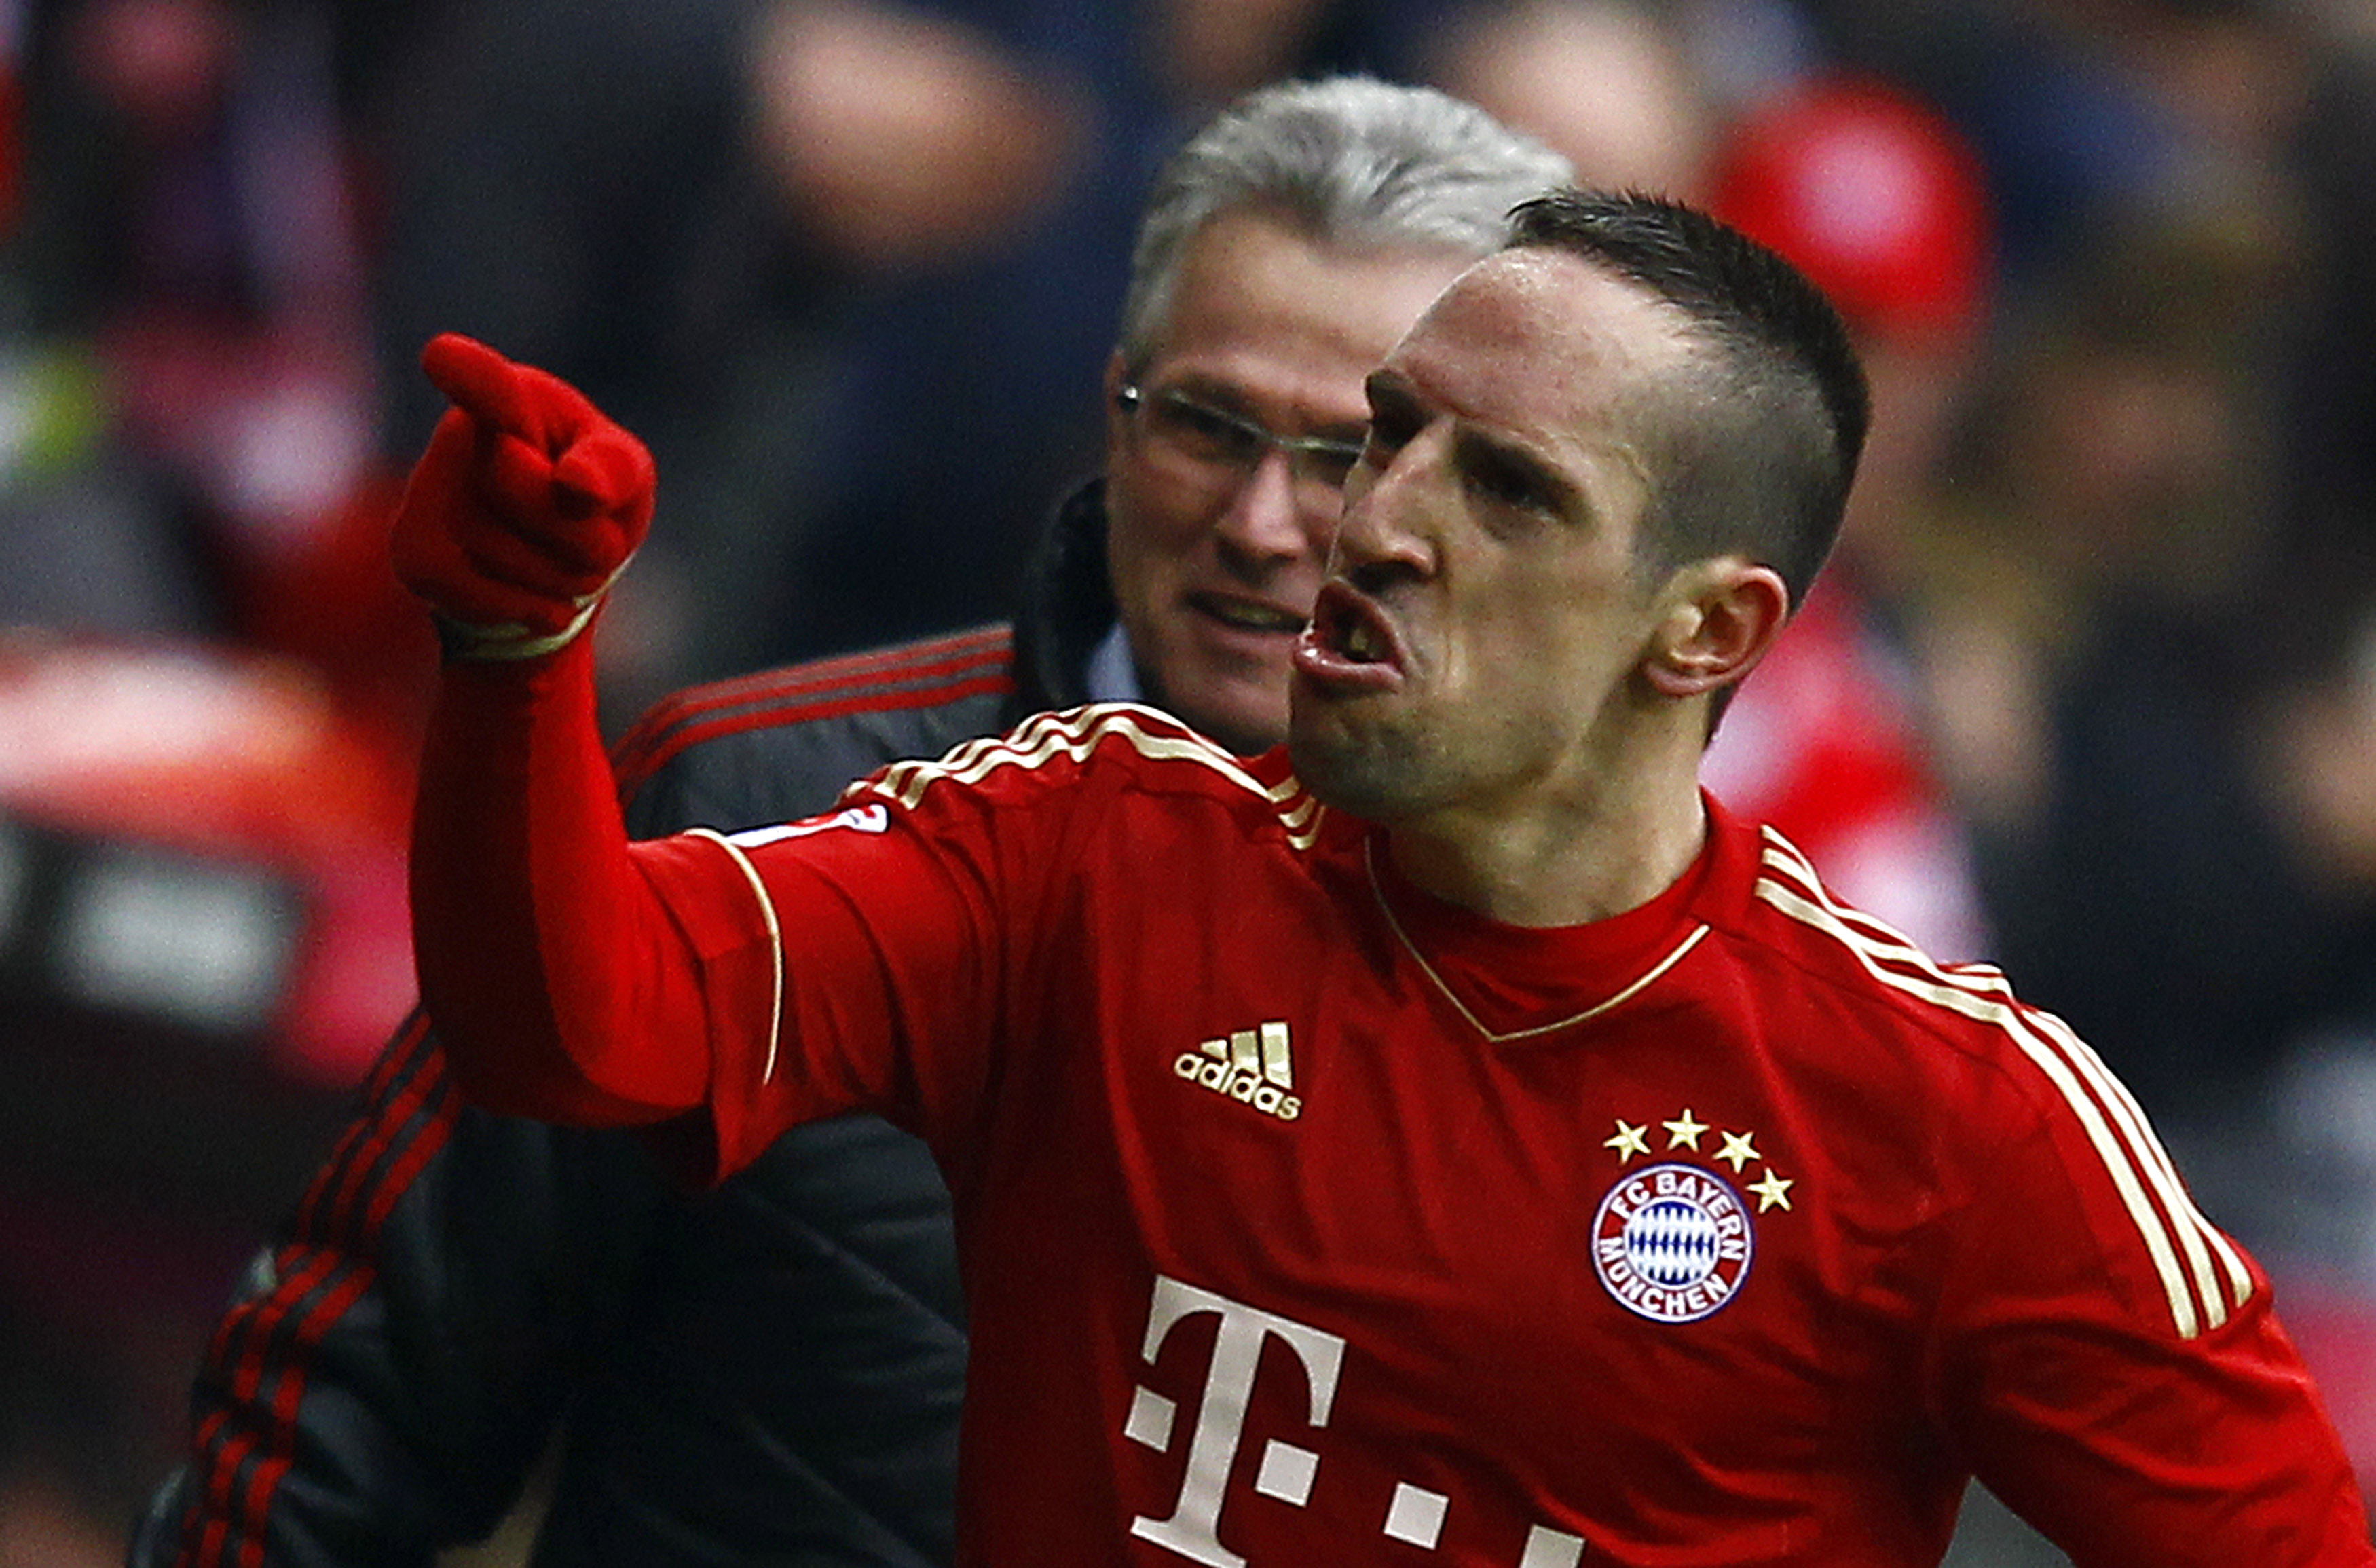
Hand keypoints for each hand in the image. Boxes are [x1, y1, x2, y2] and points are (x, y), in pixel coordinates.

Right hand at [391, 333, 655, 659]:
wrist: (547, 570)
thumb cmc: (592, 499)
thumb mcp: (624, 475)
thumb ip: (610, 469)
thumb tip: (575, 486)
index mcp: (516, 397)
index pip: (490, 386)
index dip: (470, 374)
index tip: (441, 356)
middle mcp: (461, 435)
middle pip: (529, 492)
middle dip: (587, 533)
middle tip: (594, 534)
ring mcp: (427, 495)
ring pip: (519, 557)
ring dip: (567, 577)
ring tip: (563, 562)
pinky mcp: (412, 554)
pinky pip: (494, 599)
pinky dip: (539, 608)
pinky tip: (543, 599)